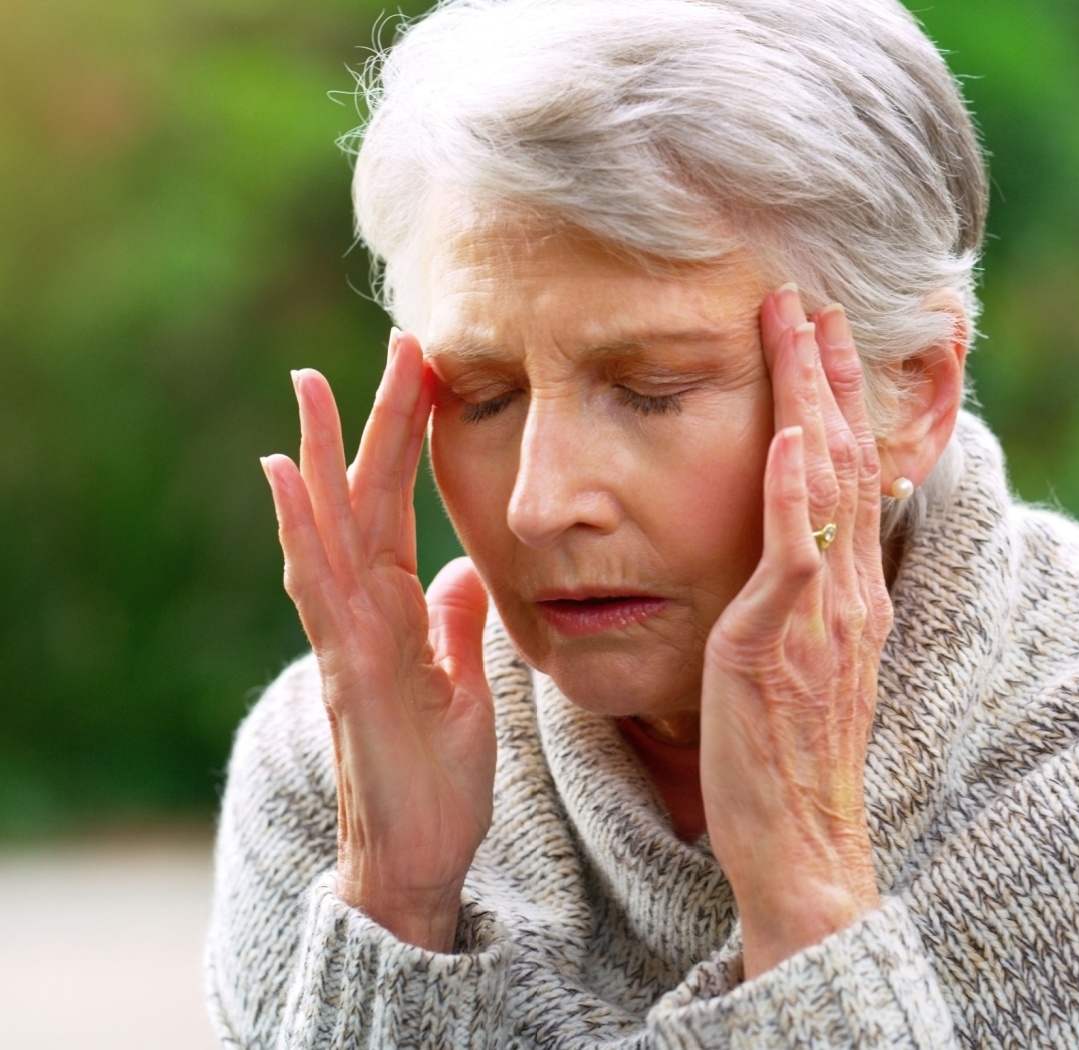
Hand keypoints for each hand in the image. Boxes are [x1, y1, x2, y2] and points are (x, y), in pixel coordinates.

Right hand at [260, 330, 495, 952]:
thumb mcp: (465, 683)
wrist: (423, 856)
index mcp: (397, 607)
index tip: (425, 372)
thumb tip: (463, 571)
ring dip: (316, 457)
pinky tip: (282, 480)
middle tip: (385, 343)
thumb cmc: (439, 774)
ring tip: (307, 387)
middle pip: (362, 498)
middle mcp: (364, 611)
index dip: (409, 439)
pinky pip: (320, 590)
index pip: (398, 504)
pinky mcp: (348, 670)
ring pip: (327, 530)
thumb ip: (456, 624)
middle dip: (369, 422)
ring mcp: (348, 638)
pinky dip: (299, 531)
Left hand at [700, 287, 892, 978]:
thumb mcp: (803, 666)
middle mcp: (848, 590)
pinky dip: (790, 486)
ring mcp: (821, 613)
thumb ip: (800, 603)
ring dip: (808, 396)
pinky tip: (784, 430)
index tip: (821, 339)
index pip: (847, 474)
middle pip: (842, 457)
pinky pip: (794, 551)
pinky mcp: (781, 641)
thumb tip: (783, 556)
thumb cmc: (786, 759)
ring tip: (795, 324)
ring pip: (821, 483)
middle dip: (826, 371)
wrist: (802, 840)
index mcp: (851, 594)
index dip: (836, 400)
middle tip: (809, 298)